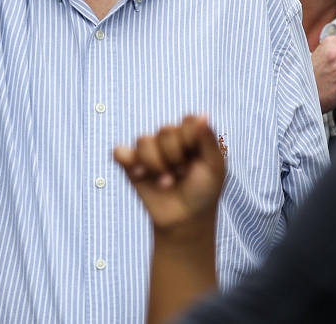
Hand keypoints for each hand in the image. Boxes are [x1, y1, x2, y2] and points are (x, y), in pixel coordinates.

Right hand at [114, 115, 225, 234]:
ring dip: (157, 166)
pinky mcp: (132, 165)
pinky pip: (120, 152)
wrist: (185, 221)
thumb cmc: (203, 193)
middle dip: (175, 157)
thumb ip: (209, 140)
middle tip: (182, 174)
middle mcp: (169, 140)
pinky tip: (141, 175)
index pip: (188, 120)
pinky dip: (129, 162)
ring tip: (167, 183)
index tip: (197, 160)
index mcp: (191, 136)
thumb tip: (203, 114)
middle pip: (165, 130)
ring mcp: (150, 152)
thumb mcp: (215, 167)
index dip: (191, 140)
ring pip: (144, 140)